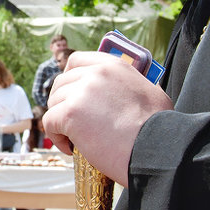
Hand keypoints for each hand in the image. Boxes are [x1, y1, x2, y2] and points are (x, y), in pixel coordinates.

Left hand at [42, 51, 172, 186]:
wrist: (157, 149)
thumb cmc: (160, 129)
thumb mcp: (149, 93)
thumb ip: (128, 86)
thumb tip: (122, 94)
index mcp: (114, 66)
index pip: (77, 60)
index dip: (70, 78)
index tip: (72, 94)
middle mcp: (95, 73)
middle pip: (61, 83)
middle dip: (63, 103)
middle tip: (74, 123)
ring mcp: (81, 92)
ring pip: (54, 103)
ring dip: (60, 121)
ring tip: (75, 139)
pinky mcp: (71, 113)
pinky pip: (50, 121)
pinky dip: (56, 136)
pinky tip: (70, 148)